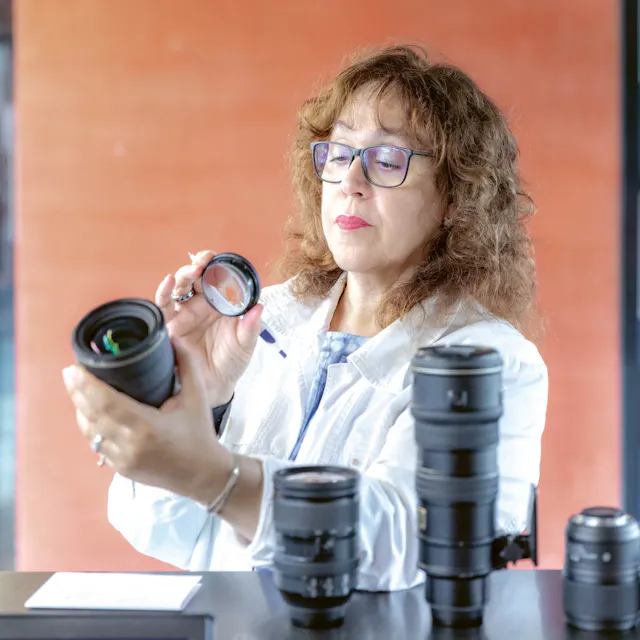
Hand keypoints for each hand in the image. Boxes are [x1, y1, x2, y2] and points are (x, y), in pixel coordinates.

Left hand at [63, 336, 233, 500]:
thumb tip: (172, 338)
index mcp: (147, 426)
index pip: (106, 402)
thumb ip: (187, 364)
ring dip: (81, 410)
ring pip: (90, 432)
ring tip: (78, 390)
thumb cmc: (200, 434)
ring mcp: (122, 460)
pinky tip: (90, 413)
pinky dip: (91, 427)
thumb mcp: (198, 396)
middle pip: (91, 415)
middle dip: (77, 392)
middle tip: (70, 372)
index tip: (75, 368)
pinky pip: (97, 444)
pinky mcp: (121, 469)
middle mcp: (130, 445)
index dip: (86, 385)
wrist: (204, 475)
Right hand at [157, 250, 262, 407]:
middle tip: (205, 260)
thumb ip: (251, 327)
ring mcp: (184, 314)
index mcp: (221, 305)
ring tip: (194, 269)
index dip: (218, 265)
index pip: (218, 278)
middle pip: (197, 277)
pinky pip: (163, 305)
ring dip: (185, 273)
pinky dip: (164, 290)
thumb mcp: (245, 345)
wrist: (213, 387)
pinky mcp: (170, 325)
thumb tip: (260, 307)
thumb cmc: (230, 363)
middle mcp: (201, 305)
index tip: (221, 258)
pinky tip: (169, 281)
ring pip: (180, 286)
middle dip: (200, 263)